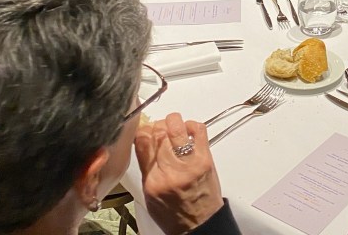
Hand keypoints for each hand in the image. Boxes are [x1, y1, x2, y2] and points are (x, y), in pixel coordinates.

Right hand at [135, 114, 224, 234]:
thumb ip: (146, 167)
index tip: (144, 129)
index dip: (142, 130)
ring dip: (172, 122)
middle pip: (158, 133)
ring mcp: (189, 163)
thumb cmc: (174, 213)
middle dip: (156, 126)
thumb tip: (144, 141)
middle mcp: (170, 170)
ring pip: (176, 128)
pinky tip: (187, 131)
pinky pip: (198, 130)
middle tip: (158, 129)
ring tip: (172, 126)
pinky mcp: (205, 159)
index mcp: (152, 180)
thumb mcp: (149, 194)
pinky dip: (191, 124)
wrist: (200, 224)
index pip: (142, 143)